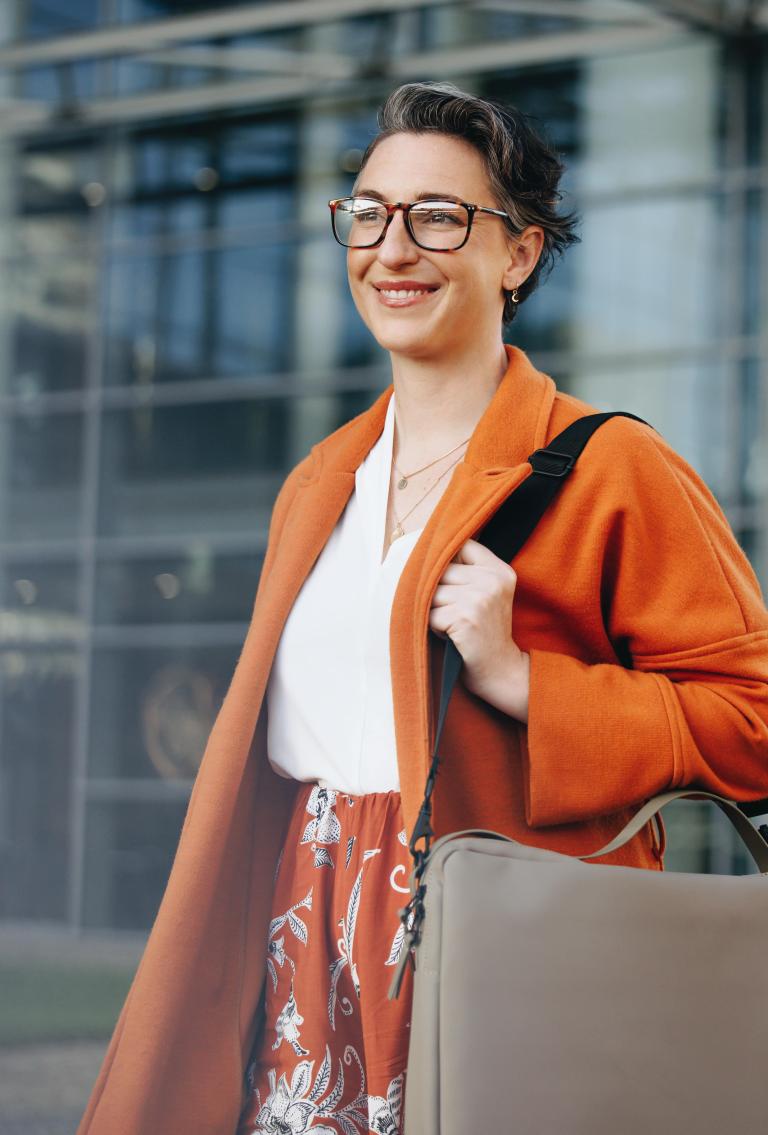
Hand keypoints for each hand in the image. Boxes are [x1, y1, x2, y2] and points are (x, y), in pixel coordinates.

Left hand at [428, 538, 529, 721]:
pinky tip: (452, 637)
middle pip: (441, 570)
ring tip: (454, 625)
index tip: (440, 573)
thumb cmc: (485, 632)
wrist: (501, 671)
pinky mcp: (466, 617)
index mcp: (499, 570)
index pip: (461, 545)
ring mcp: (480, 598)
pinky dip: (435, 628)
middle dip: (438, 592)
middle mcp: (492, 580)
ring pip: (432, 593)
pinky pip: (431, 615)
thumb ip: (467, 570)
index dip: (444, 557)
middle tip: (453, 612)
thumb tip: (423, 549)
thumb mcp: (487, 593)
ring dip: (435, 611)